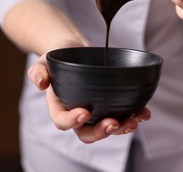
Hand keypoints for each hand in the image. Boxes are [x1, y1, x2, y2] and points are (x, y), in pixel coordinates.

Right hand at [27, 41, 150, 143]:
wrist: (75, 49)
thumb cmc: (58, 57)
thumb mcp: (44, 61)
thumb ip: (38, 71)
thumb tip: (40, 83)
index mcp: (60, 107)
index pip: (62, 121)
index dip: (72, 121)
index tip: (85, 112)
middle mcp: (78, 114)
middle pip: (87, 132)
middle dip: (101, 132)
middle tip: (113, 123)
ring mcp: (96, 111)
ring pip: (108, 127)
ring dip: (122, 128)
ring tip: (134, 121)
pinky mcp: (110, 104)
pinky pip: (122, 115)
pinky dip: (134, 115)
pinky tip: (144, 112)